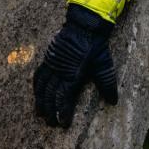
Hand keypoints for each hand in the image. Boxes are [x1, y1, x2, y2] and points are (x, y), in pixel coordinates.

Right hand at [33, 4, 117, 127]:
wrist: (84, 25)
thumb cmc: (96, 46)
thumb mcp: (105, 65)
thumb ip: (107, 84)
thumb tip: (113, 102)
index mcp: (72, 74)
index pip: (63, 97)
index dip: (62, 111)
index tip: (62, 123)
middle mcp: (59, 71)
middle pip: (50, 95)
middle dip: (49, 110)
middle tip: (50, 123)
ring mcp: (51, 64)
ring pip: (42, 86)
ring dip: (40, 101)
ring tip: (40, 114)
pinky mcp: (48, 57)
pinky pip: (39, 74)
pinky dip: (36, 86)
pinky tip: (36, 93)